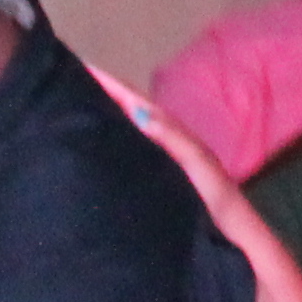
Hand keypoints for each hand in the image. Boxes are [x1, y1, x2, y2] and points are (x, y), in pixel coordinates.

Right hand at [89, 70, 243, 221]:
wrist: (233, 234)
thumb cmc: (219, 198)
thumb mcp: (198, 163)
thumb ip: (172, 137)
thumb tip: (138, 112)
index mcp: (171, 132)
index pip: (134, 101)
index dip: (110, 83)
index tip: (81, 67)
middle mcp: (164, 141)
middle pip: (128, 110)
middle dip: (102, 94)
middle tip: (68, 83)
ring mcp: (160, 160)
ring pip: (127, 130)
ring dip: (105, 117)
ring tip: (75, 109)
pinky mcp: (158, 180)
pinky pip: (129, 152)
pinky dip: (113, 143)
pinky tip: (99, 148)